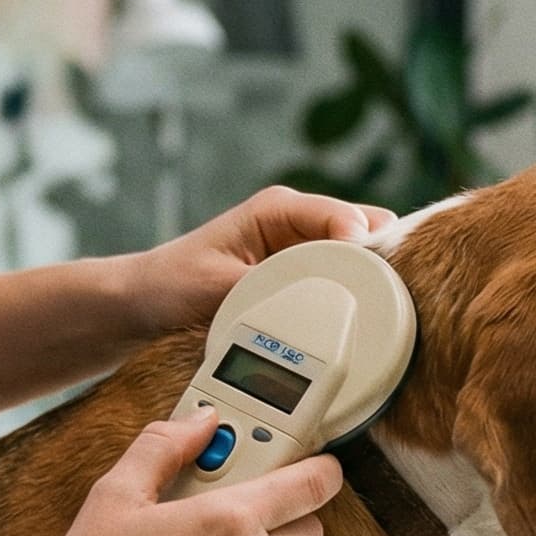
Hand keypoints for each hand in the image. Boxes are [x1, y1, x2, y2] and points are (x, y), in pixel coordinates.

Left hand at [126, 187, 396, 338]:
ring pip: (365, 259)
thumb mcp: (217, 285)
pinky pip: (347, 283)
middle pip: (370, 232)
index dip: (367, 248)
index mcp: (280, 209)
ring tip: (381, 321)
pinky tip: (362, 326)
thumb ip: (267, 286)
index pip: (345, 218)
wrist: (145, 304)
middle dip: (384, 266)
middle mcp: (299, 222)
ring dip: (372, 285)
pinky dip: (357, 300)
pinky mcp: (306, 277)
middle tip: (390, 307)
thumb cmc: (172, 284)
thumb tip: (313, 300)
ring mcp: (306, 250)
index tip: (375, 281)